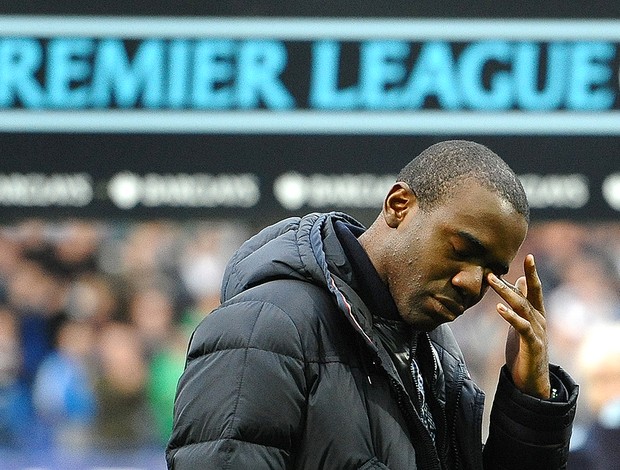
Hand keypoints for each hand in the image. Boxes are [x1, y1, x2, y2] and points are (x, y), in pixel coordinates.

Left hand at [487, 254, 550, 398]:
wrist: (531, 380)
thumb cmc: (525, 349)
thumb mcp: (523, 322)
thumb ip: (523, 302)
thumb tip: (519, 280)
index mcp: (537, 314)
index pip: (535, 289)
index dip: (532, 273)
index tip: (529, 256)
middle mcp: (540, 320)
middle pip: (530, 294)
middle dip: (526, 276)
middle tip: (510, 260)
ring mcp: (538, 332)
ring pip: (523, 308)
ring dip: (506, 293)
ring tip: (491, 280)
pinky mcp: (532, 345)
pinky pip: (521, 327)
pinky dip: (510, 317)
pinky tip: (499, 308)